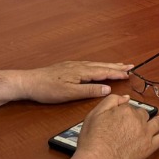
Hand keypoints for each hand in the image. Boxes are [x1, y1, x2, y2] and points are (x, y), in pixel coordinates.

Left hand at [18, 61, 132, 103]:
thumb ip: (89, 91)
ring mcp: (73, 66)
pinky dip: (98, 65)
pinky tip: (97, 67)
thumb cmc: (47, 89)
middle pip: (101, 65)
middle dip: (116, 66)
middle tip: (130, 66)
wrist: (28, 82)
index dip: (117, 73)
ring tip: (118, 65)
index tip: (129, 74)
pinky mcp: (67, 67)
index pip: (103, 72)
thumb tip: (107, 89)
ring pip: (95, 64)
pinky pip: (88, 64)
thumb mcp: (69, 93)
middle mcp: (79, 66)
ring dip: (108, 65)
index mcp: (81, 72)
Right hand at [72, 94, 158, 158]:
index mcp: (126, 110)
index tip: (121, 116)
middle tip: (134, 121)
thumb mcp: (94, 114)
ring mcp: (145, 134)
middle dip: (139, 116)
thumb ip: (110, 101)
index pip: (128, 106)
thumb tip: (125, 98)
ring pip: (155, 122)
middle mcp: (138, 120)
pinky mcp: (148, 148)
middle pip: (142, 114)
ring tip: (157, 119)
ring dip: (156, 120)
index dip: (124, 111)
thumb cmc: (92, 140)